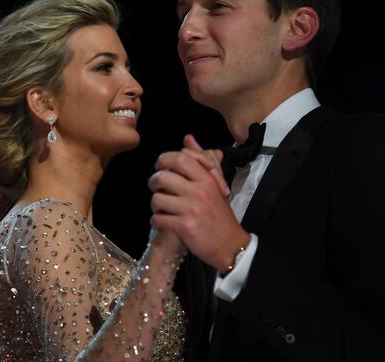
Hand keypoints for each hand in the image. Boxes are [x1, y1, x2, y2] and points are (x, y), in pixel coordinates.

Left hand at [149, 135, 249, 271]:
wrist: (230, 246)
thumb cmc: (219, 215)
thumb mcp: (214, 185)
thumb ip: (201, 160)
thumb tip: (188, 138)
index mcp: (206, 178)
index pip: (179, 157)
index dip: (163, 160)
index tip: (161, 168)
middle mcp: (200, 190)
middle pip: (163, 176)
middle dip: (154, 183)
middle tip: (157, 189)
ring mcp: (192, 209)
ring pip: (157, 199)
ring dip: (155, 205)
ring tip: (162, 209)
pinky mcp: (185, 227)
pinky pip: (158, 219)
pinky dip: (157, 221)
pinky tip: (164, 223)